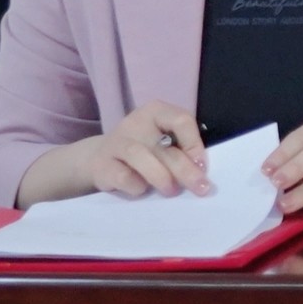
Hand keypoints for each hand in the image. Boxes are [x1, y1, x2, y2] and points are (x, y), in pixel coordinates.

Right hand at [89, 103, 211, 198]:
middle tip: (200, 188)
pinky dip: (136, 186)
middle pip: (164, 144)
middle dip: (185, 170)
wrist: (99, 159)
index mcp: (156, 112)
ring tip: (171, 191)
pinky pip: (122, 176)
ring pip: (140, 155)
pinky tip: (142, 190)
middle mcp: (135, 122)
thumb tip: (201, 172)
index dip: (195, 144)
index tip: (203, 167)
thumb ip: (181, 151)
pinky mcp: (102, 164)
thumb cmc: (143, 151)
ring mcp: (116, 142)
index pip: (181, 120)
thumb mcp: (163, 143)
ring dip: (161, 176)